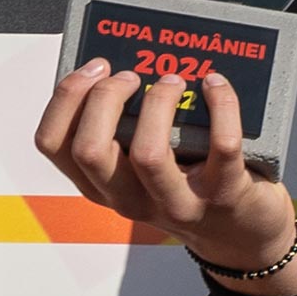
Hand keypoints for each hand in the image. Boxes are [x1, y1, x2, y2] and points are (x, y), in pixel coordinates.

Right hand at [35, 62, 296, 293]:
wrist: (243, 236)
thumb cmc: (187, 181)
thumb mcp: (142, 166)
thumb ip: (125, 127)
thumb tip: (123, 59)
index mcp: (101, 184)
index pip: (53, 144)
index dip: (66, 98)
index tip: (93, 68)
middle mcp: (129, 199)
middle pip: (90, 149)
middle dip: (104, 98)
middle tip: (130, 75)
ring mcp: (177, 203)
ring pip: (147, 153)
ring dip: (159, 103)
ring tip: (173, 80)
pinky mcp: (224, 196)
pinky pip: (221, 145)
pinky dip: (221, 105)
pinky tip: (216, 84)